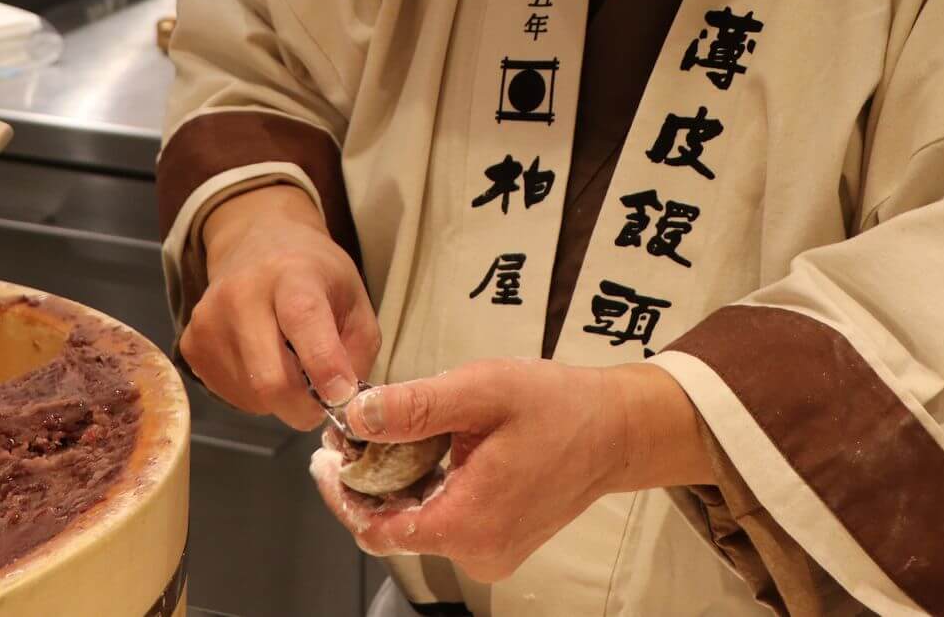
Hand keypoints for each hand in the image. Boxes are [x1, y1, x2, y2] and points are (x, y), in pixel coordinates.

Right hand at [179, 185, 378, 430]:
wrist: (258, 244)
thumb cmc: (315, 277)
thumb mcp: (355, 300)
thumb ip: (357, 351)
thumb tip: (343, 403)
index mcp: (293, 274)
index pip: (303, 319)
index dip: (324, 364)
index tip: (342, 395)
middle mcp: (241, 293)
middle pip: (270, 378)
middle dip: (304, 407)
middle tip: (321, 404)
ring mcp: (208, 320)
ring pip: (252, 396)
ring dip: (281, 400)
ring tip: (290, 364)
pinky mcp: (190, 344)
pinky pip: (231, 395)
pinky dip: (256, 396)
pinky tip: (263, 362)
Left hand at [311, 360, 709, 579]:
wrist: (618, 429)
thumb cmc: (560, 407)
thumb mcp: (484, 390)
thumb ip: (417, 405)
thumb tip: (358, 415)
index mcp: (467, 523)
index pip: (375, 529)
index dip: (341, 493)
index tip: (325, 456)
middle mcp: (476, 552)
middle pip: (393, 526)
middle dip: (366, 479)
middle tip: (354, 431)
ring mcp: (489, 552)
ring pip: (417, 521)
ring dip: (397, 480)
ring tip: (391, 430)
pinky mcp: (498, 542)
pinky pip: (444, 520)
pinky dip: (428, 487)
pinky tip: (430, 449)